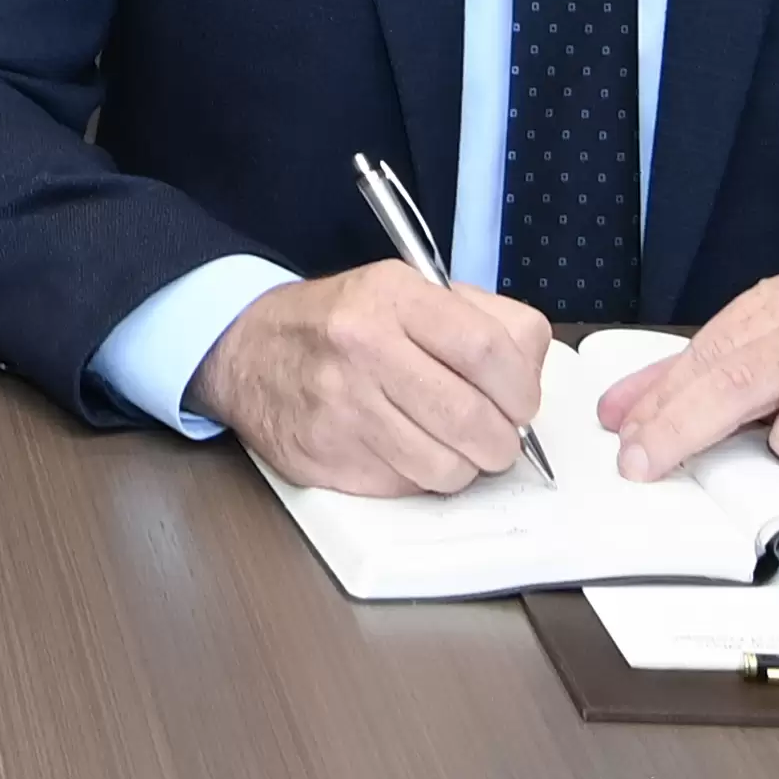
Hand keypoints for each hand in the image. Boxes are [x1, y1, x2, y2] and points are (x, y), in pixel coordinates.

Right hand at [192, 260, 553, 495]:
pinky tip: (405, 449)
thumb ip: (480, 319)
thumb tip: (530, 376)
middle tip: (495, 436)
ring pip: (448, 467)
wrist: (248, 351)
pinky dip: (422, 478)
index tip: (521, 403)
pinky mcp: (329, 458)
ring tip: (448, 443)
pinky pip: (410, 487)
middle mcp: (364, 347)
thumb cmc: (342, 324)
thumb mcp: (406, 291)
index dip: (521, 389)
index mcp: (393, 297)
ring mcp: (343, 407)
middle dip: (502, 441)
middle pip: (474, 419)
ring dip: (464, 465)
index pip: (489, 350)